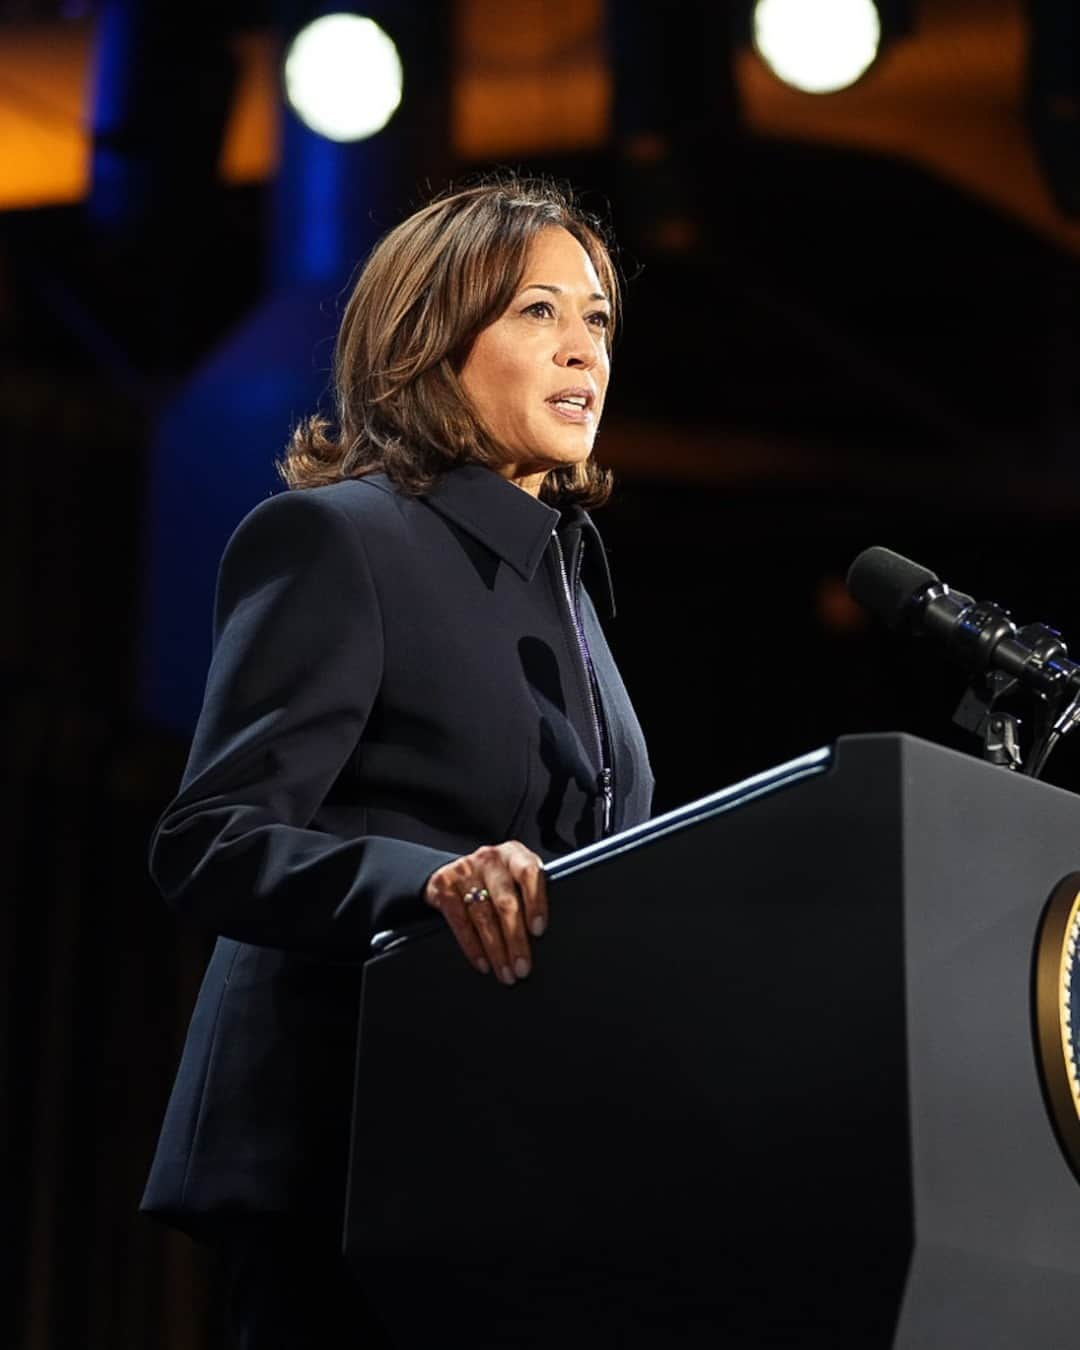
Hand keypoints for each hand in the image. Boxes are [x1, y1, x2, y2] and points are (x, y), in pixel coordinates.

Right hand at [424, 841, 547, 986]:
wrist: (454, 870)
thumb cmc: (498, 880)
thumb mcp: (515, 877)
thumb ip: (530, 894)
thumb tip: (543, 934)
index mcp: (515, 854)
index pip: (529, 873)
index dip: (536, 902)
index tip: (538, 931)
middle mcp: (490, 859)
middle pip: (505, 901)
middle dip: (516, 940)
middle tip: (522, 967)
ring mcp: (465, 870)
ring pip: (483, 916)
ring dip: (496, 951)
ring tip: (506, 972)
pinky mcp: (444, 885)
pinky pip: (460, 922)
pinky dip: (472, 947)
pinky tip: (483, 963)